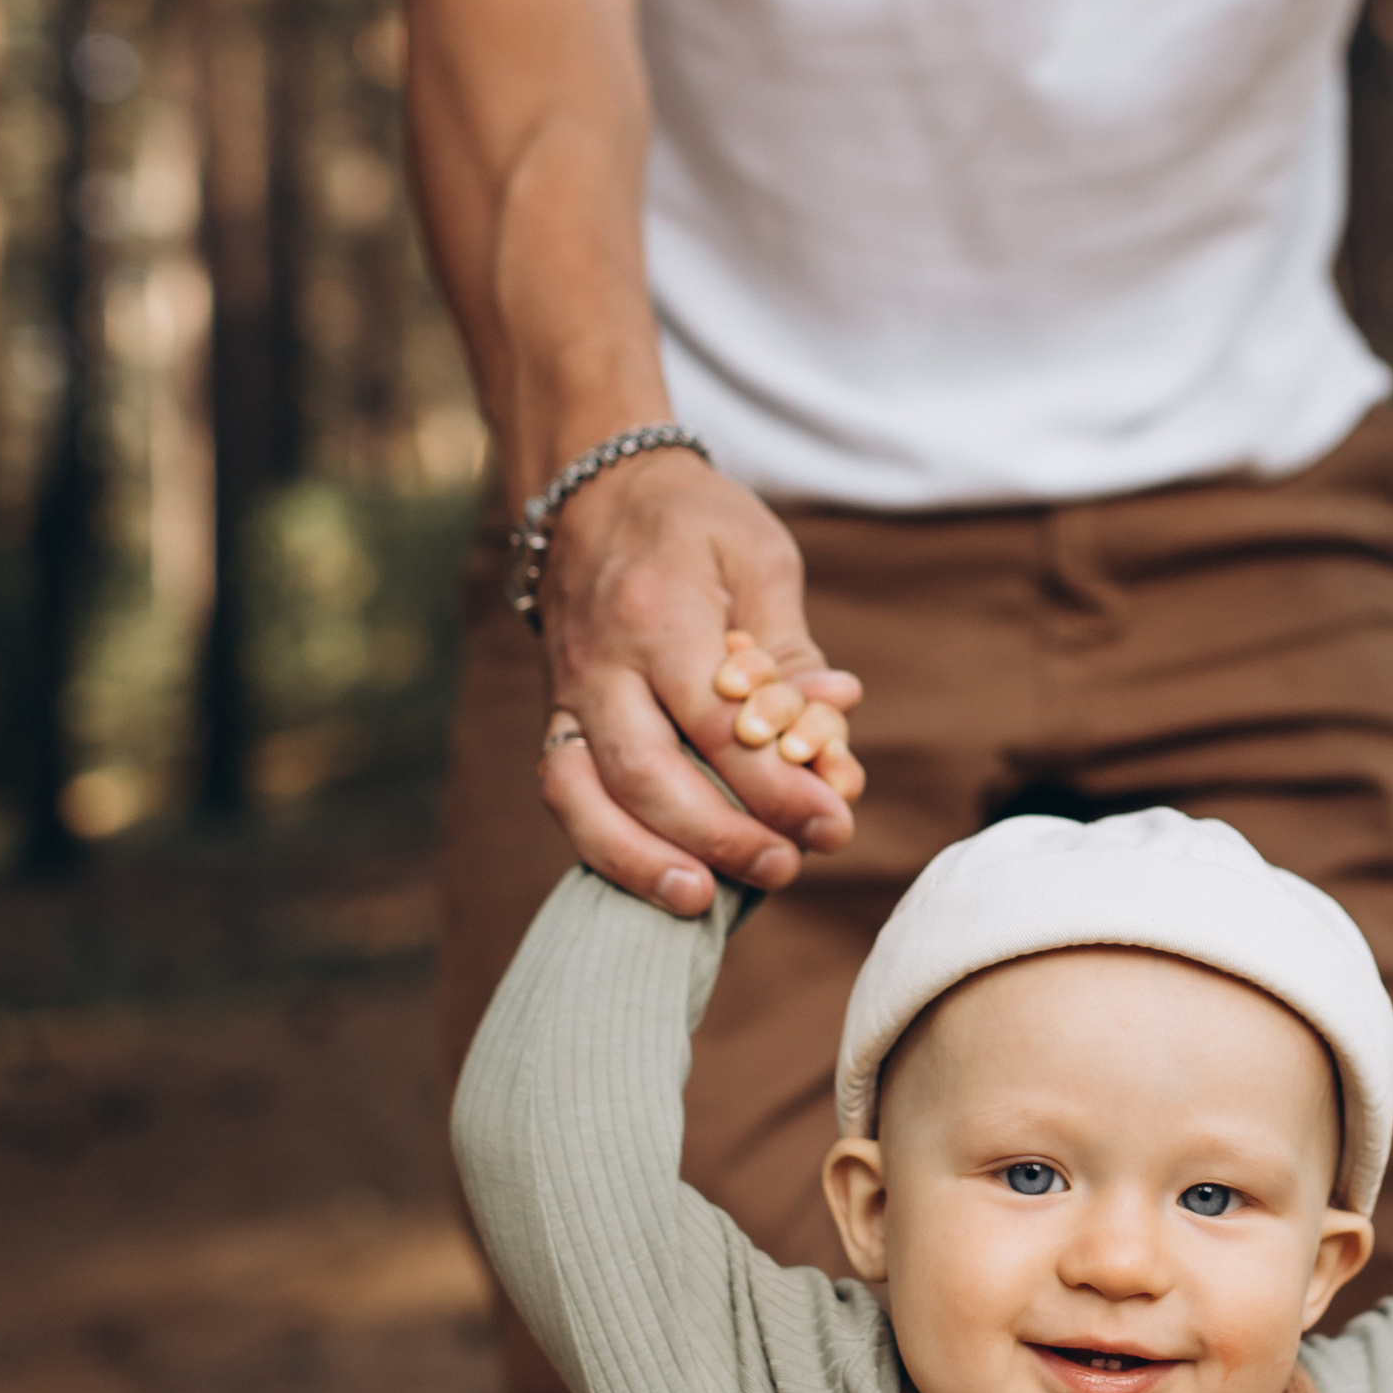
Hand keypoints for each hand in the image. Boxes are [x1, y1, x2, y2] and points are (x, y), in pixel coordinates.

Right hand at [535, 457, 865, 916]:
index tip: (835, 820)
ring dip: (645, 859)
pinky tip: (663, 880)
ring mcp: (568, 694)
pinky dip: (607, 848)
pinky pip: (565, 794)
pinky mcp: (557, 720)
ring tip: (706, 900)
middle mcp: (600, 662)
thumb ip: (791, 650)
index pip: (718, 721)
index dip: (777, 783)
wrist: (592, 492)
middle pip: (648, 771)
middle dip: (722, 833)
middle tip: (788, 866)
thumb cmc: (691, 524)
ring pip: (584, 796)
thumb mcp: (759, 558)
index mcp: (659, 613)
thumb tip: (834, 719)